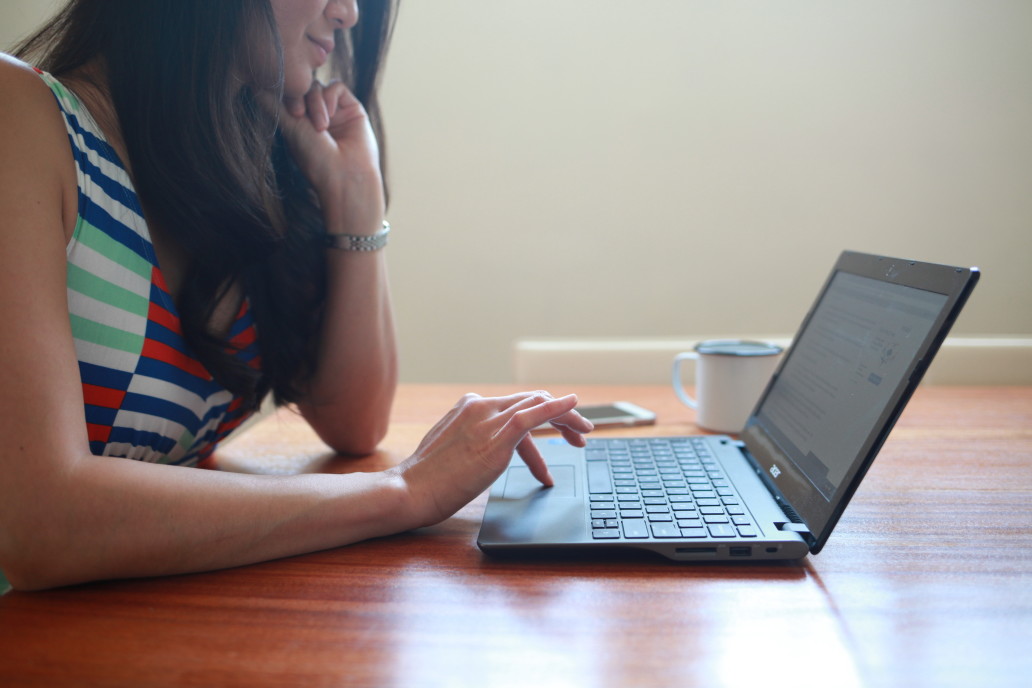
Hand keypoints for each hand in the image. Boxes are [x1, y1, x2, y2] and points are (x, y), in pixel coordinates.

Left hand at [267, 80, 385, 233]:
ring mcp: (335, 111)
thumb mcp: (290, 129)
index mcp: (299, 123)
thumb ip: (274, 105)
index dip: (285, 95)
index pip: (288, 96)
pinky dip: (330, 97)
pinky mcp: (352, 108)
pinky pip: (336, 87)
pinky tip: (332, 115)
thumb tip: (255, 85)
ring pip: (318, 86)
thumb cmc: (315, 160)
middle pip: (302, 87)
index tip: (287, 112)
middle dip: (299, 98)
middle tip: (301, 117)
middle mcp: (316, 116)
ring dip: (315, 102)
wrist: (346, 176)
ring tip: (321, 127)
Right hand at [394, 391, 593, 526]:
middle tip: (578, 435)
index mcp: (468, 406)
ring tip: (583, 434)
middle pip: (531, 400)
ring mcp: (488, 420)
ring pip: (537, 404)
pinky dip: (557, 408)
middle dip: (560, 416)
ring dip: (566, 418)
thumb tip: (490, 452)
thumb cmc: (427, 480)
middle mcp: (480, 406)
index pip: (514, 406)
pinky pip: (533, 414)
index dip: (540, 418)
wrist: (410, 490)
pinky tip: (573, 407)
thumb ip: (472, 442)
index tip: (552, 439)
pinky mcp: (496, 437)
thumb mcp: (452, 451)